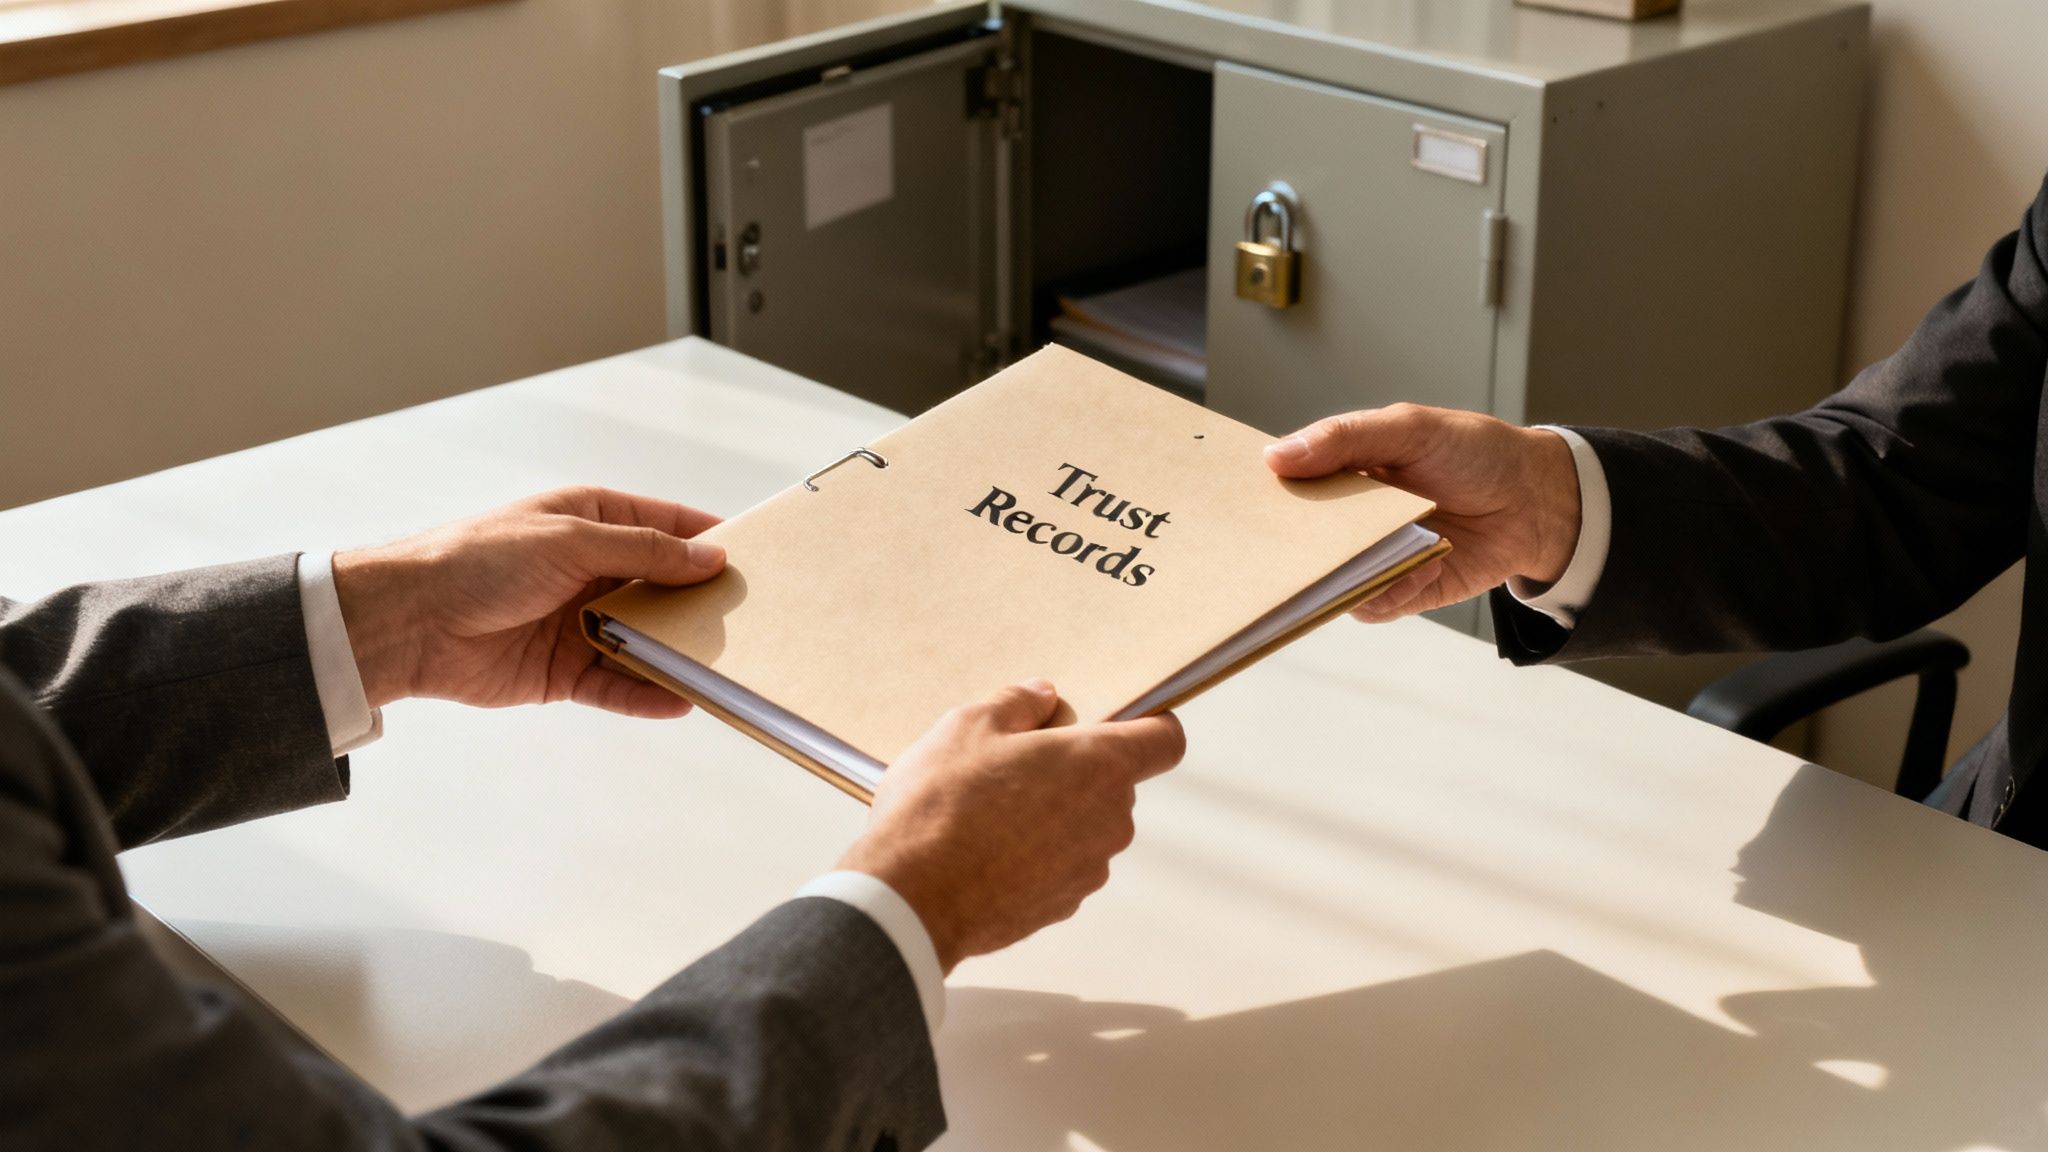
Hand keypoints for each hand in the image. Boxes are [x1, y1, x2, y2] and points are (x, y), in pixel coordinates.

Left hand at [332, 486, 724, 714]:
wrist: (407, 622)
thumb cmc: (478, 560)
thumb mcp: (569, 540)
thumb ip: (643, 552)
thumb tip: (710, 558)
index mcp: (593, 521)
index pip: (668, 527)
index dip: (712, 541)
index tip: (759, 559)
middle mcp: (592, 570)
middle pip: (665, 587)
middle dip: (704, 603)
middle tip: (756, 619)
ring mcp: (581, 622)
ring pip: (647, 639)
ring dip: (680, 652)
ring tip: (728, 665)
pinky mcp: (565, 671)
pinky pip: (618, 683)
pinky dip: (648, 693)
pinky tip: (681, 700)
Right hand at [837, 681, 1184, 972]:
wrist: (911, 898)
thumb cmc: (942, 806)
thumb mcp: (969, 724)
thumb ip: (1018, 703)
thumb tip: (1042, 697)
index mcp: (1099, 766)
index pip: (1166, 740)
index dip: (1149, 727)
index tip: (1118, 724)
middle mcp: (1110, 821)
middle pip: (1114, 784)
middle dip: (1076, 770)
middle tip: (1016, 763)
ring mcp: (1089, 870)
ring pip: (1084, 827)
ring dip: (1052, 816)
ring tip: (989, 812)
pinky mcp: (1061, 907)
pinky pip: (1059, 866)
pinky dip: (1033, 856)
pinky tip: (985, 851)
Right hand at [1264, 404, 1581, 621]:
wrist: (1536, 499)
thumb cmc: (1474, 453)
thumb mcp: (1408, 427)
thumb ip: (1344, 438)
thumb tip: (1276, 456)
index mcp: (1341, 473)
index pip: (1286, 487)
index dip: (1262, 496)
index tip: (1240, 502)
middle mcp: (1349, 521)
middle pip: (1297, 543)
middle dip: (1290, 548)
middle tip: (1293, 543)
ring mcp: (1372, 558)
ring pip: (1328, 582)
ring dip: (1349, 573)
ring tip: (1386, 550)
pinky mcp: (1399, 591)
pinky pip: (1370, 607)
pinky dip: (1390, 591)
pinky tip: (1422, 566)